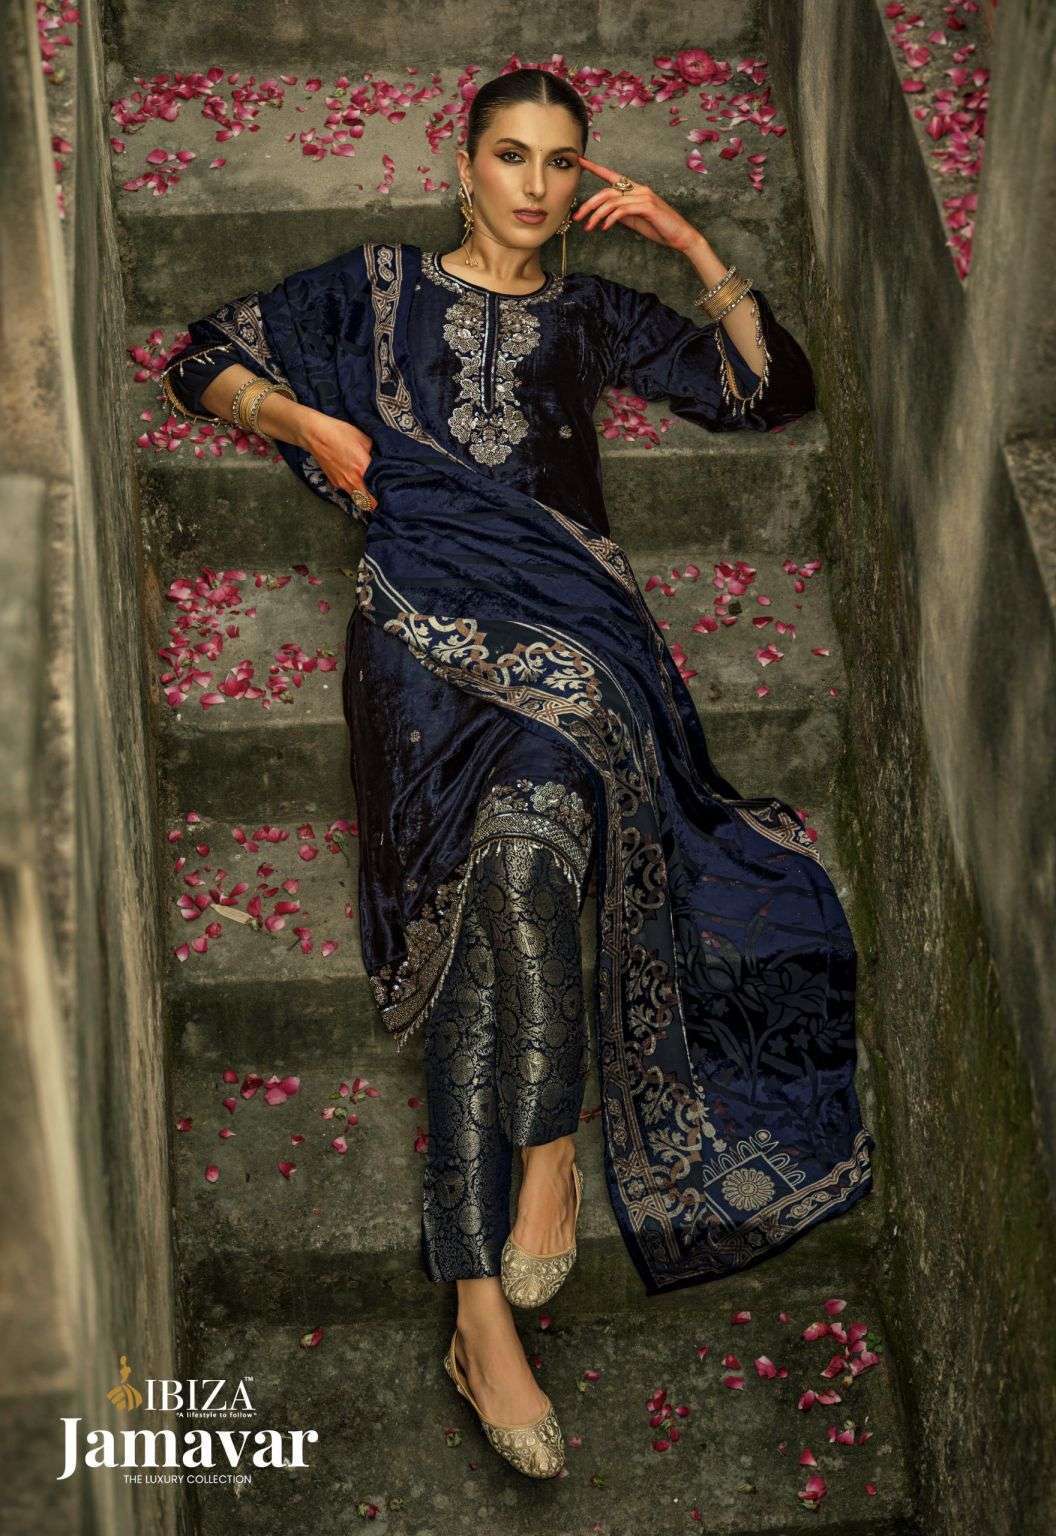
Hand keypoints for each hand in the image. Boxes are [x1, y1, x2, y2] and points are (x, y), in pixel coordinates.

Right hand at [300, 409, 376, 510]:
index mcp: (363, 471)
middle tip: (380, 496)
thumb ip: (376, 454)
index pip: (375, 497)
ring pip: (356, 498)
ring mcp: (341, 484)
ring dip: (363, 496)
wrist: (315, 435)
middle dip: (374, 502)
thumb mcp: (365, 439)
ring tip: (369, 490)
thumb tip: (382, 462)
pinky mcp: (334, 482)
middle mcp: (352, 482)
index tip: (387, 496)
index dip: (383, 498)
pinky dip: (352, 488)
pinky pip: (347, 490)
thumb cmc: (340, 434)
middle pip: (366, 503)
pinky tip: (354, 479)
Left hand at [572, 155, 704, 253]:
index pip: (612, 176)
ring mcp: (644, 196)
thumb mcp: (636, 220)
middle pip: (607, 191)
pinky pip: (622, 210)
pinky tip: (604, 228)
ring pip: (612, 201)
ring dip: (596, 215)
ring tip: (588, 228)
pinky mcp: (647, 207)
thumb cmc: (659, 228)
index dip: (596, 168)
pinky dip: (610, 219)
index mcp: (635, 190)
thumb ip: (622, 212)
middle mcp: (639, 189)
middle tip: (577, 217)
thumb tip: (606, 213)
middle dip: (589, 204)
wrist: (681, 236)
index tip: (580, 162)